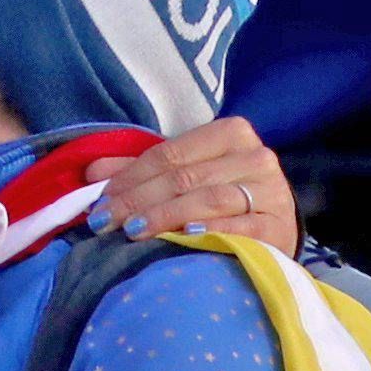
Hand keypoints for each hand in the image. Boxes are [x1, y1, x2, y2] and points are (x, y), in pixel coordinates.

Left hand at [94, 113, 295, 251]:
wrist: (277, 224)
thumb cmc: (226, 195)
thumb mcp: (188, 173)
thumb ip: (142, 170)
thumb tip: (91, 173)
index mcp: (231, 133)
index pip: (169, 154)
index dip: (130, 177)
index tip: (99, 202)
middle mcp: (255, 157)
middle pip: (184, 178)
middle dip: (138, 200)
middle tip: (106, 222)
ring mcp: (271, 191)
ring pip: (209, 199)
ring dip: (166, 216)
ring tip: (134, 231)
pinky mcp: (279, 226)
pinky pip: (240, 228)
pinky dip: (212, 231)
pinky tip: (186, 237)